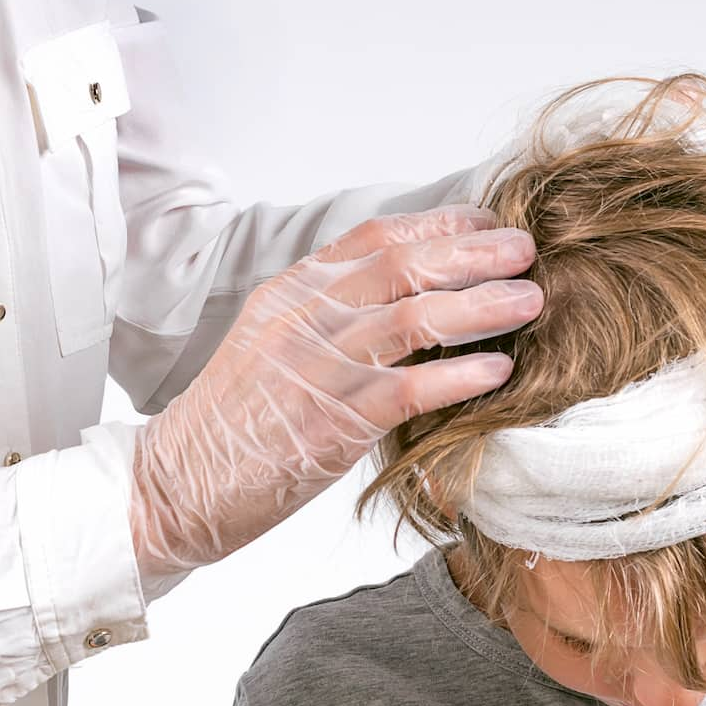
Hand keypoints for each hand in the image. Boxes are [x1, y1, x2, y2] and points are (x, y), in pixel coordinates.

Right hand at [129, 205, 543, 582]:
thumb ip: (329, 318)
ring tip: (531, 301)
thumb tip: (404, 302)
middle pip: (405, 266)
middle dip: (474, 253)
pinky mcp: (330, 422)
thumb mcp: (271, 346)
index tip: (484, 222)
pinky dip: (459, 375)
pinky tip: (498, 373)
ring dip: (482, 306)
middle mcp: (303, 318)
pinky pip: (409, 389)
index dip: (438, 224)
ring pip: (416, 317)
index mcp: (290, 293)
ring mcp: (316, 367)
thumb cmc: (231, 424)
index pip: (374, 238)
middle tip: (526, 249)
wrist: (174, 484)